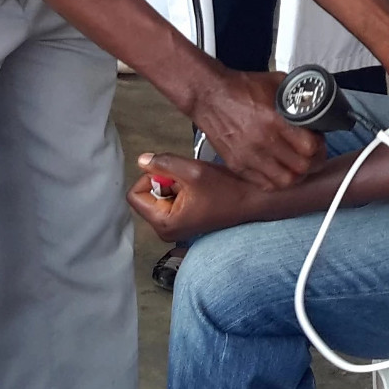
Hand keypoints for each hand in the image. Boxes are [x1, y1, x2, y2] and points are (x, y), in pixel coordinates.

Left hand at [127, 152, 263, 242]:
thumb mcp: (194, 171)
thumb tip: (142, 159)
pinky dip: (182, 188)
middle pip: (147, 194)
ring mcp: (174, 226)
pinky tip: (200, 187)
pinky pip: (171, 198)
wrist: (253, 202)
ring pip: (160, 194)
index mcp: (163, 222)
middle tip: (189, 178)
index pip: (135, 194)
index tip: (173, 173)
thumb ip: (164, 163)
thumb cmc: (227, 191)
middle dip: (165, 180)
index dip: (151, 177)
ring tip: (197, 183)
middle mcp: (165, 229)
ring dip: (175, 182)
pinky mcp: (184, 220)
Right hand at [190, 69, 325, 189]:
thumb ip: (296, 96)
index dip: (319, 146)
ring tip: (299, 166)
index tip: (318, 141)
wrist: (210, 95)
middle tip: (314, 155)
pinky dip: (277, 182)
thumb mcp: (276, 83)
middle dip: (314, 162)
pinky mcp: (237, 165)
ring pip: (285, 182)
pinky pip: (264, 184)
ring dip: (297, 176)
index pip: (309, 147)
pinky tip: (281, 171)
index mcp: (274, 120)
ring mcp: (249, 156)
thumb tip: (314, 102)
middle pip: (301, 168)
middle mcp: (262, 142)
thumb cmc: (240, 88)